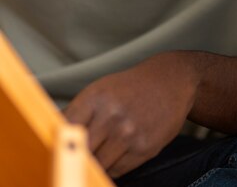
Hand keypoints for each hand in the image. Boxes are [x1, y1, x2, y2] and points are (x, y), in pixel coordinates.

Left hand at [63, 52, 197, 177]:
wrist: (171, 81)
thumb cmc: (131, 87)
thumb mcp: (101, 89)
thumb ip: (76, 112)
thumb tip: (51, 132)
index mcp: (95, 98)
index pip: (65, 131)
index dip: (59, 144)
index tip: (58, 150)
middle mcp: (111, 116)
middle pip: (80, 152)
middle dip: (77, 157)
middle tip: (77, 157)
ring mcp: (128, 134)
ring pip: (98, 165)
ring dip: (96, 164)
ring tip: (101, 152)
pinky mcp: (144, 148)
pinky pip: (117, 170)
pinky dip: (113, 167)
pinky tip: (117, 153)